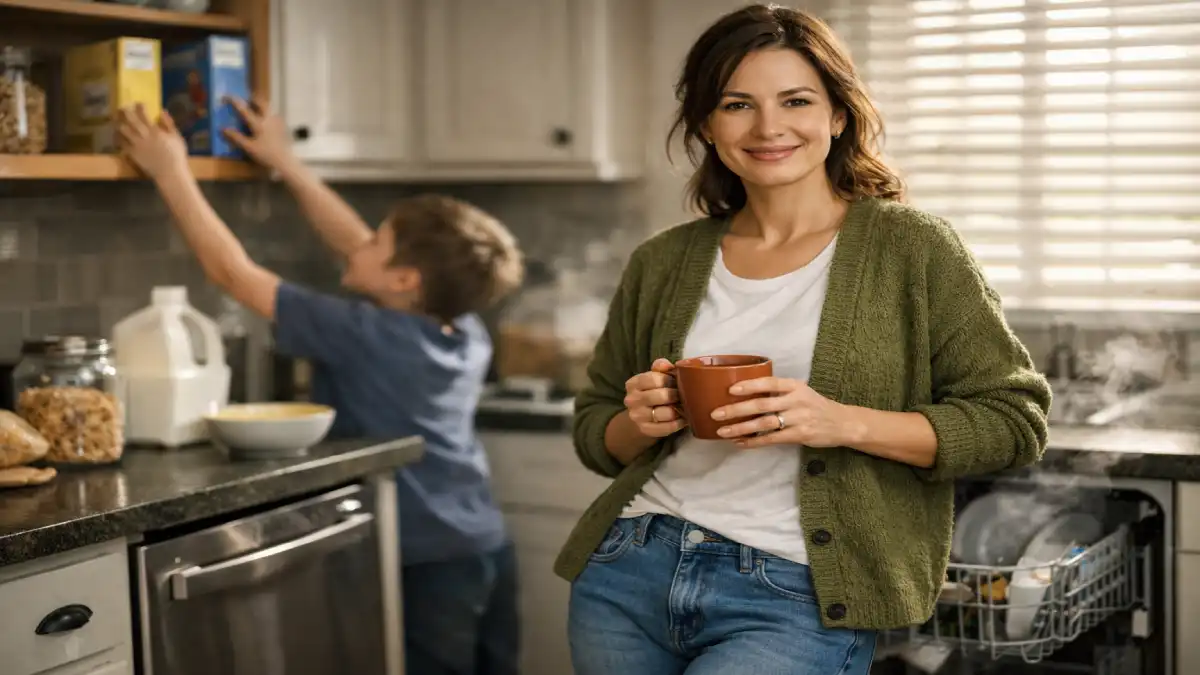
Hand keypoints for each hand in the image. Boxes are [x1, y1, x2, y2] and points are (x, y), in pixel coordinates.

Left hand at [117, 104, 188, 180]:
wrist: (170, 173)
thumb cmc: (176, 155)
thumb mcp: (177, 137)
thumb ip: (169, 124)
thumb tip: (163, 111)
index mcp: (155, 130)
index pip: (144, 114)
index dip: (140, 106)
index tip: (139, 104)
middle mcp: (143, 135)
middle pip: (130, 119)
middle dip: (125, 111)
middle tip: (123, 108)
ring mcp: (136, 144)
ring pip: (122, 129)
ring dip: (119, 123)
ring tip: (118, 121)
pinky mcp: (131, 153)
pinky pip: (121, 142)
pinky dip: (118, 137)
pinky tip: (118, 135)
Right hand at [223, 95, 295, 169]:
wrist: (286, 161)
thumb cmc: (266, 155)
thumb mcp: (249, 148)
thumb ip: (236, 138)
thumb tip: (222, 128)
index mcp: (259, 123)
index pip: (244, 109)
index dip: (235, 102)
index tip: (227, 96)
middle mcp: (268, 119)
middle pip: (262, 103)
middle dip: (253, 99)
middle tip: (247, 99)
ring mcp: (277, 123)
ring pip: (270, 108)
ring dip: (262, 105)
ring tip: (256, 107)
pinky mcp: (283, 128)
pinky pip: (274, 116)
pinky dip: (268, 113)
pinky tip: (267, 120)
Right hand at [624, 358, 686, 437]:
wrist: (641, 415)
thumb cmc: (652, 391)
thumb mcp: (654, 376)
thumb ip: (660, 367)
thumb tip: (666, 365)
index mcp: (633, 384)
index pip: (654, 379)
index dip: (668, 380)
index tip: (675, 382)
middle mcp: (632, 400)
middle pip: (661, 396)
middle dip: (676, 395)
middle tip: (682, 395)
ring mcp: (637, 416)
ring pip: (666, 413)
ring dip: (679, 410)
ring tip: (684, 406)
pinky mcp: (646, 430)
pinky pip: (668, 427)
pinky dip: (678, 423)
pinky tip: (683, 419)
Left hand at [711, 377, 858, 448]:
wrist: (841, 422)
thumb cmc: (814, 406)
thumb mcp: (800, 391)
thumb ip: (778, 391)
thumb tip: (745, 392)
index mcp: (794, 386)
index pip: (770, 383)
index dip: (750, 386)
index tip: (731, 389)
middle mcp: (796, 401)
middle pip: (762, 405)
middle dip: (736, 410)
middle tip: (716, 414)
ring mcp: (798, 419)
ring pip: (764, 424)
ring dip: (741, 428)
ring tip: (723, 431)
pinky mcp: (800, 435)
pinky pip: (772, 439)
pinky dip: (754, 441)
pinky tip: (740, 442)